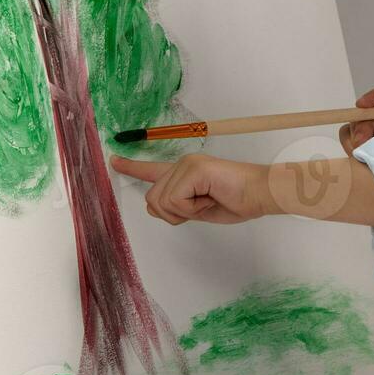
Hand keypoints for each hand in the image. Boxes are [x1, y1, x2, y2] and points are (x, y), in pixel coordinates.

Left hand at [110, 153, 270, 224]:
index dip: (132, 167)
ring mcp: (187, 164)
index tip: (114, 160)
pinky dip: (192, 209)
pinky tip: (209, 199)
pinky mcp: (194, 169)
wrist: (260, 194)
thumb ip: (177, 206)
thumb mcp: (198, 209)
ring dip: (186, 212)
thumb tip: (157, 206)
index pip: (152, 170)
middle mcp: (182, 164)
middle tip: (203, 207)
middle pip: (153, 200)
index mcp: (183, 173)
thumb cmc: (237, 201)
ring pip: (162, 202)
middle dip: (175, 214)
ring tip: (208, 202)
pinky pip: (176, 200)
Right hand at [339, 84, 373, 156]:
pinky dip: (351, 147)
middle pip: (367, 111)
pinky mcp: (366, 147)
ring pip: (355, 124)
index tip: (361, 105)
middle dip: (363, 126)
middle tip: (362, 142)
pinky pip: (349, 138)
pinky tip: (360, 159)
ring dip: (357, 138)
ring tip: (365, 154)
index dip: (372, 97)